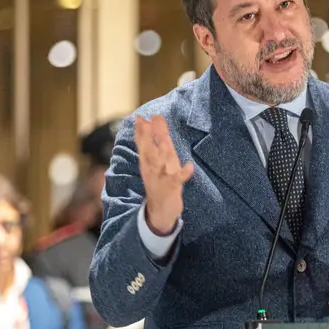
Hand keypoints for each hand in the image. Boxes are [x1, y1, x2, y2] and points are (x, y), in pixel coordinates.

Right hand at [135, 115, 193, 234]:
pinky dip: (183, 173)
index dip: (141, 132)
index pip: (142, 145)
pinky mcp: (171, 189)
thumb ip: (155, 141)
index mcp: (148, 163)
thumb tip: (149, 121)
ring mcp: (161, 179)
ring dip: (163, 152)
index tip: (139, 118)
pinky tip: (189, 166)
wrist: (160, 211)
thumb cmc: (161, 181)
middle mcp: (152, 169)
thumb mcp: (158, 160)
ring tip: (165, 141)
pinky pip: (177, 180)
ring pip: (161, 164)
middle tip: (147, 122)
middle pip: (148, 152)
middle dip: (147, 138)